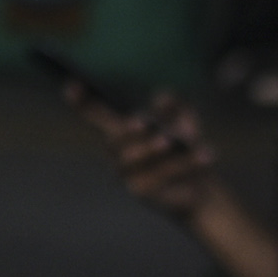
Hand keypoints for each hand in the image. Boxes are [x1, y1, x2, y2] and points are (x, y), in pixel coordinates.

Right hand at [87, 87, 220, 219]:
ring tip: (190, 145)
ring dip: (162, 150)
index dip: (81, 101)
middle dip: (133, 132)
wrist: (198, 189)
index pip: (95, 113)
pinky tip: (205, 157)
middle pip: (115, 137)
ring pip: (138, 157)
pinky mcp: (139, 192)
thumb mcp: (184, 122)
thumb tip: (163, 97)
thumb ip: (174, 106)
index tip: (72, 84)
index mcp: (121, 128)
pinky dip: (184, 166)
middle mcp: (116, 150)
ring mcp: (124, 172)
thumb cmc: (184, 149)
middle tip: (152, 128)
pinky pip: (158, 177)